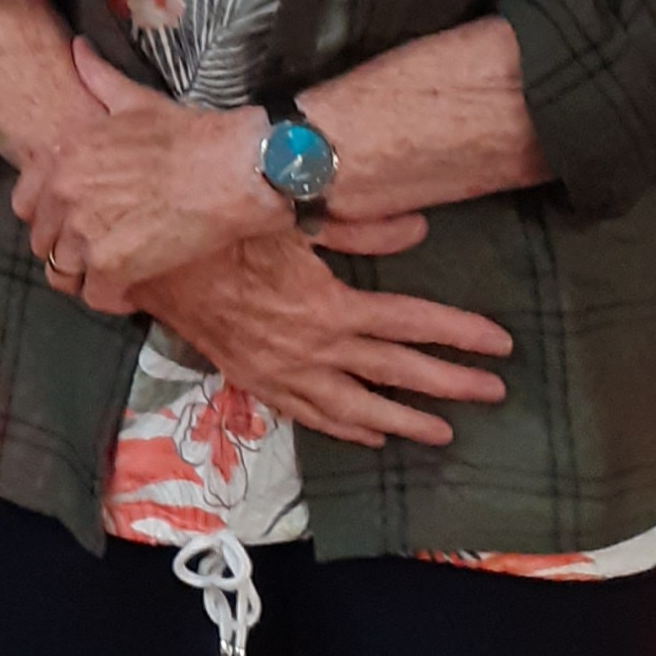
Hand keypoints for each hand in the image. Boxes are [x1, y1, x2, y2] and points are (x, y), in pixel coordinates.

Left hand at [13, 41, 286, 310]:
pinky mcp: (113, 267)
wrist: (229, 169)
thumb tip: (78, 49)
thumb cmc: (186, 134)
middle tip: (97, 248)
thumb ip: (97, 78)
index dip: (47, 215)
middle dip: (66, 247)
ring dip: (86, 275)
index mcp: (61, 156)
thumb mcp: (133, 101)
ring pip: (62, 273)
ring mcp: (84, 232)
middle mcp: (63, 194)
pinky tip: (130, 290)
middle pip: (42, 242)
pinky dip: (111, 298)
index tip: (70, 219)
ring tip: (111, 272)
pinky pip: (95, 296)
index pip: (24, 203)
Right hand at [133, 230, 513, 449]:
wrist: (154, 268)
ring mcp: (287, 374)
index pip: (411, 323)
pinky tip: (371, 436)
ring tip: (444, 433)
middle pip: (396, 373)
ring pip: (358, 409)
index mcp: (329, 307)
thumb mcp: (289, 218)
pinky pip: (312, 416)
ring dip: (405, 421)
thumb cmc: (223, 233)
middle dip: (451, 384)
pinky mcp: (260, 383)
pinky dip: (346, 430)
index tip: (501, 343)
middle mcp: (316, 349)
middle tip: (494, 392)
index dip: (460, 333)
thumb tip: (419, 228)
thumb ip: (357, 227)